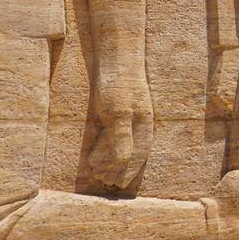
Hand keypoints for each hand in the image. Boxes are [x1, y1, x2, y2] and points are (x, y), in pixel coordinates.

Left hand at [86, 64, 154, 188]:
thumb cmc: (118, 83)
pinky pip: (113, 132)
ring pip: (121, 143)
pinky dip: (105, 144)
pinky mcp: (116, 108)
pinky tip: (95, 150)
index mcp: (143, 125)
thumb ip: (121, 138)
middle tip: (103, 181)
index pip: (138, 155)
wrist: (115, 54)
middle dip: (117, 168)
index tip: (116, 185)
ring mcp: (128, 115)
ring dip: (110, 159)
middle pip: (130, 151)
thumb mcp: (118, 112)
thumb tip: (123, 164)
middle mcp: (138, 122)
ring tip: (96, 171)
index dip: (127, 171)